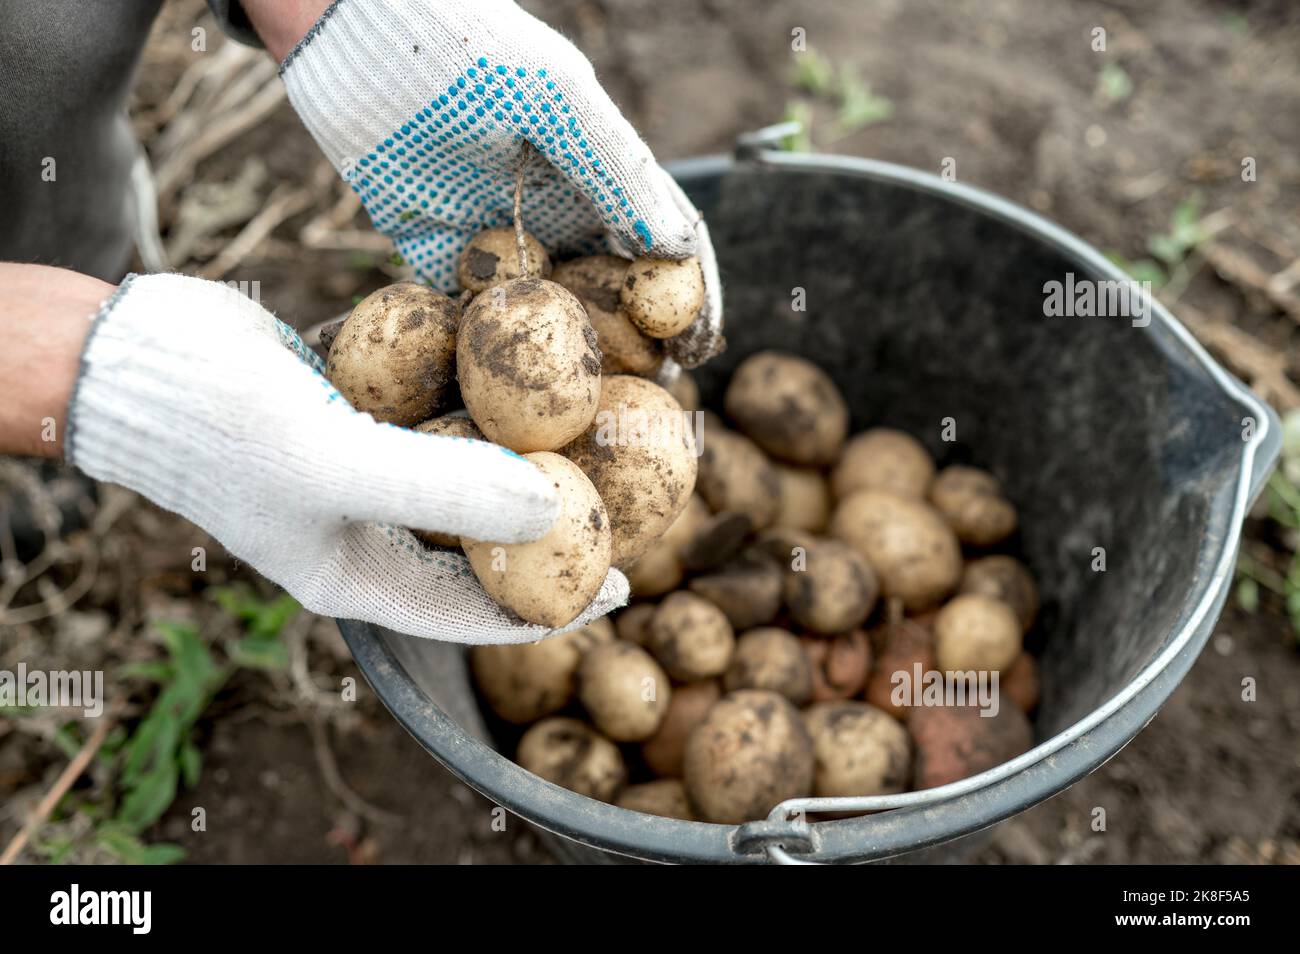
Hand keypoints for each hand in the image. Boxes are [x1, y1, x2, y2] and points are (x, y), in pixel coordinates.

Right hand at [61, 271, 627, 641]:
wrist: (132, 355)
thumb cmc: (221, 428)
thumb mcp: (337, 467)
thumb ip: (445, 493)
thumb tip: (557, 510)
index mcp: (360, 575)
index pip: (478, 609)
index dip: (556, 601)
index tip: (627, 580)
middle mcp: (368, 529)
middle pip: (480, 538)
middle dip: (549, 520)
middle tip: (621, 491)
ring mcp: (362, 468)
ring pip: (462, 468)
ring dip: (518, 448)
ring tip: (591, 423)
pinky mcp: (356, 411)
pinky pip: (432, 409)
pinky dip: (474, 391)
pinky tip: (525, 362)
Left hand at [270, 0, 722, 366]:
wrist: (344, 25)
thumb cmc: (464, 40)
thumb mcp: (555, 97)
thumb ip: (615, 169)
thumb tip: (679, 246)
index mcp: (594, 172)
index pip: (658, 242)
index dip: (687, 294)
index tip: (699, 346)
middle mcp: (551, 209)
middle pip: (604, 290)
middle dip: (629, 344)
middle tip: (644, 400)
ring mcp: (493, 234)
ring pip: (539, 312)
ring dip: (560, 360)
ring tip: (579, 410)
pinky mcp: (430, 249)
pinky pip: (461, 311)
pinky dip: (480, 348)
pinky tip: (495, 390)